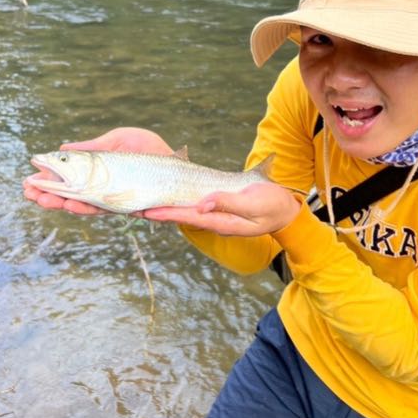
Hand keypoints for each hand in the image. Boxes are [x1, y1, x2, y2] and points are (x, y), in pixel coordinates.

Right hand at [23, 127, 172, 214]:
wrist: (178, 164)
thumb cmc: (149, 150)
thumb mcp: (115, 141)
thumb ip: (90, 147)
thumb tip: (62, 148)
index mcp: (99, 175)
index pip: (69, 182)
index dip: (51, 182)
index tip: (31, 179)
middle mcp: (104, 191)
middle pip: (72, 196)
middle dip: (49, 195)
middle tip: (27, 192)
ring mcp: (115, 200)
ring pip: (84, 206)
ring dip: (62, 203)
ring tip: (41, 199)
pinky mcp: (130, 206)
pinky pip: (105, 208)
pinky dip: (86, 207)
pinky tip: (70, 204)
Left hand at [143, 183, 302, 234]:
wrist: (285, 209)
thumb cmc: (272, 205)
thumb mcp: (253, 204)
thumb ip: (229, 203)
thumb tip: (203, 204)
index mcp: (221, 221)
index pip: (187, 216)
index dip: (166, 214)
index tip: (146, 211)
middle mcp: (213, 219)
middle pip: (179, 215)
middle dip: (157, 212)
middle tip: (132, 207)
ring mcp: (214, 214)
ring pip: (183, 210)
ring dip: (163, 206)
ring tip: (141, 202)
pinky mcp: (216, 206)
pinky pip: (192, 204)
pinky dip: (176, 200)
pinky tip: (165, 195)